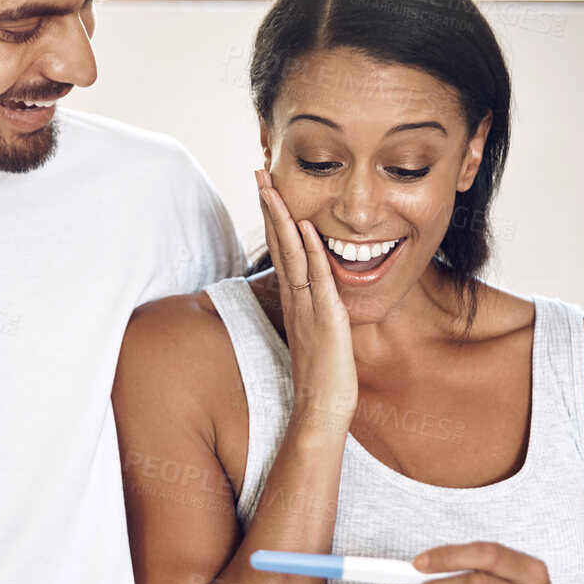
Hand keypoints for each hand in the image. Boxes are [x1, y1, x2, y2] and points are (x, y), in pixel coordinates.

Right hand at [256, 167, 356, 433]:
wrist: (321, 411)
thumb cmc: (323, 378)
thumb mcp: (317, 336)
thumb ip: (314, 314)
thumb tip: (316, 299)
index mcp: (295, 302)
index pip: (282, 252)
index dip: (274, 220)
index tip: (268, 191)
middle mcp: (296, 300)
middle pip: (279, 245)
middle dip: (270, 207)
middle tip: (259, 173)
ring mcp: (308, 308)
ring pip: (291, 255)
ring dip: (283, 219)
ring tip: (272, 186)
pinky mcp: (325, 320)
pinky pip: (317, 279)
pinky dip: (311, 251)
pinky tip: (307, 226)